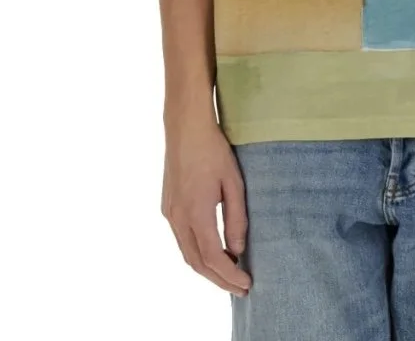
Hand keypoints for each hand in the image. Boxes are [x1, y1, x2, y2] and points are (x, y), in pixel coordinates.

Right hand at [161, 118, 251, 297]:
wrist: (186, 126)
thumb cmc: (213, 150)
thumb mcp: (233, 182)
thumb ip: (236, 218)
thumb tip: (237, 250)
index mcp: (195, 212)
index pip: (212, 257)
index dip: (229, 276)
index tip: (246, 284)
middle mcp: (177, 217)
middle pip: (196, 262)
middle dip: (218, 279)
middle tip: (241, 288)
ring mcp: (170, 212)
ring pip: (187, 253)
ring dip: (207, 268)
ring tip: (230, 274)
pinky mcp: (168, 205)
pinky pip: (181, 239)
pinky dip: (197, 252)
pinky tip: (213, 251)